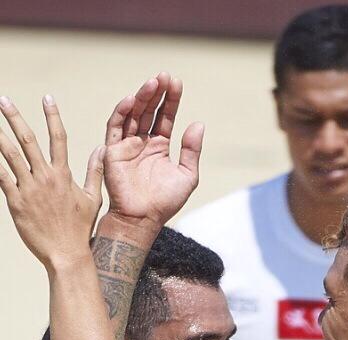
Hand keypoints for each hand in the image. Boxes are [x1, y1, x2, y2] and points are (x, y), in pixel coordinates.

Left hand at [0, 95, 102, 269]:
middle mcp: (46, 177)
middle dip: (15, 117)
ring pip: (11, 155)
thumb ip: (95, 172)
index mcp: (64, 175)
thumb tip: (101, 150)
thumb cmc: (79, 229)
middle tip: (4, 100)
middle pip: (28, 140)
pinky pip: (1, 177)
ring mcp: (30, 189)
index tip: (47, 98)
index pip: (59, 138)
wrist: (67, 254)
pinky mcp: (16, 202)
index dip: (53, 116)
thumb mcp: (93, 199)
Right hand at [102, 74, 203, 230]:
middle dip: (157, 93)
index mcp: (159, 147)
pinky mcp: (113, 151)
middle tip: (165, 77)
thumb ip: (192, 151)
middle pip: (149, 111)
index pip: (165, 117)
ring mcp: (127, 145)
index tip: (177, 83)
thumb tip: (198, 124)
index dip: (171, 101)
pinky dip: (121, 112)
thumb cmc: (165, 202)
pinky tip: (131, 100)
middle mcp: (142, 143)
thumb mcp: (187, 176)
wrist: (143, 219)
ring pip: (133, 114)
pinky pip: (115, 127)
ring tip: (153, 83)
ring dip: (142, 97)